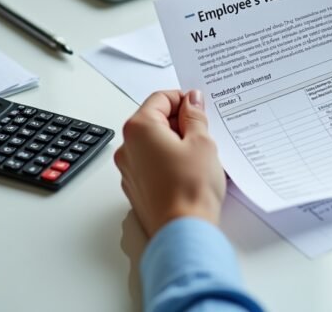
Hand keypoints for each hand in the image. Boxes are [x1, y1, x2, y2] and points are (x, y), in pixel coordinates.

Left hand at [114, 90, 225, 237]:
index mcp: (140, 129)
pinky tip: (189, 170)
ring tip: (199, 153)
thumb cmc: (190, 188)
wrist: (184, 232)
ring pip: (153, 142)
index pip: (160, 98)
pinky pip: (152, 163)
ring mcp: (129, 170)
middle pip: (154, 119)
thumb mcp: (202, 141)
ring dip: (175, 141)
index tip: (199, 107)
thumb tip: (192, 101)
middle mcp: (128, 148)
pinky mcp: (136, 188)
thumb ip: (195, 115)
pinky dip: (169, 160)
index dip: (183, 99)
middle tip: (204, 131)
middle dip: (180, 121)